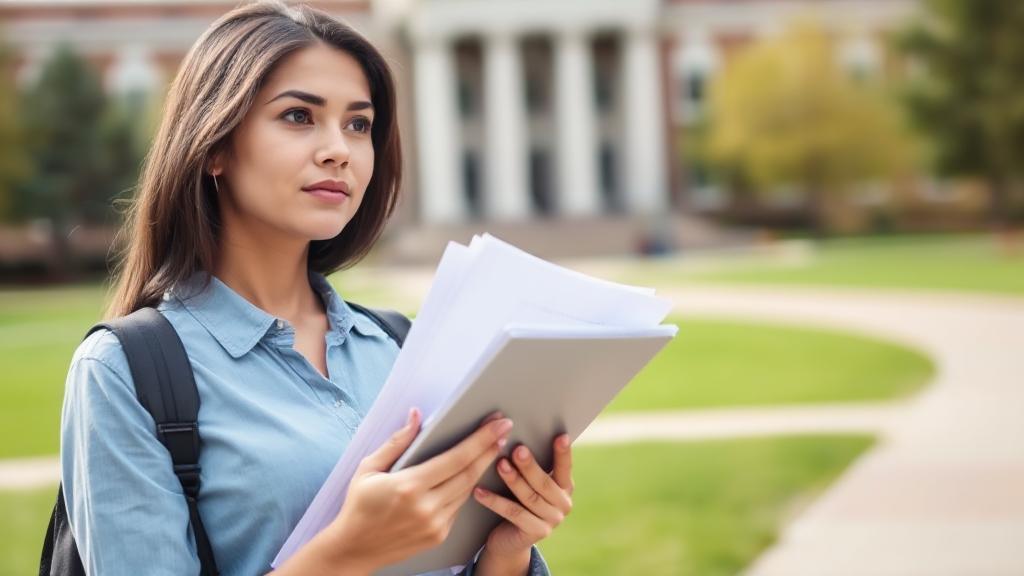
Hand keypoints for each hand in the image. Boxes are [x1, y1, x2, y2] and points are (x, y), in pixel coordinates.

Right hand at [322, 408, 513, 573]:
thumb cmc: (358, 505)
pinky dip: (467, 487)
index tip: (497, 423)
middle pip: (470, 473)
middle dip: (490, 448)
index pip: (457, 458)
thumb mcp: (369, 469)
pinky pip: (459, 506)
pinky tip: (472, 472)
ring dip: (483, 466)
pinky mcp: (439, 536)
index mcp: (409, 486)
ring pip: (468, 489)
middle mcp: (427, 507)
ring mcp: (436, 524)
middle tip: (505, 428)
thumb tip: (416, 415)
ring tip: (493, 446)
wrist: (354, 550)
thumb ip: (397, 442)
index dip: (481, 438)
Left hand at [472, 434, 573, 567]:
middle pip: (544, 483)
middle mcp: (563, 505)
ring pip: (529, 497)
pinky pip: (513, 513)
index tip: (560, 436)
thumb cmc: (518, 501)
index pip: (565, 468)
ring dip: (513, 480)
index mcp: (565, 488)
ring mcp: (551, 521)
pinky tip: (479, 490)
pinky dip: (494, 501)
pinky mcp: (535, 534)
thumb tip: (512, 434)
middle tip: (518, 449)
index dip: (563, 453)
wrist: (510, 540)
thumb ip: (530, 466)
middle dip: (530, 465)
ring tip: (499, 464)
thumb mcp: (529, 483)